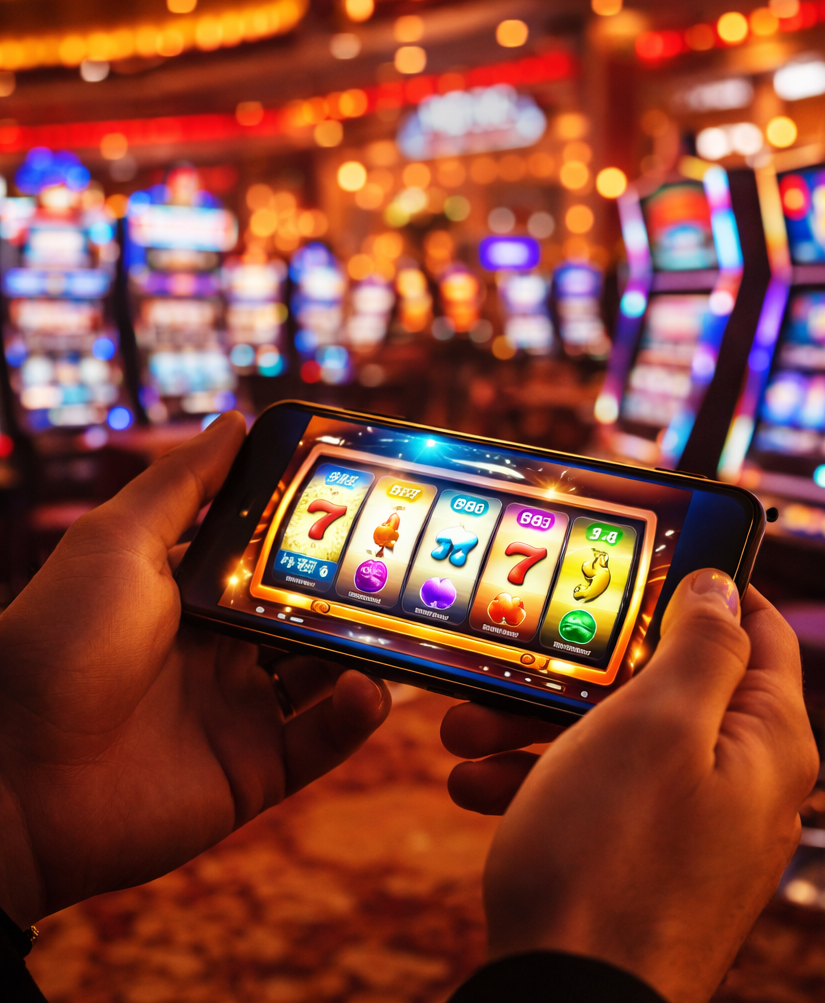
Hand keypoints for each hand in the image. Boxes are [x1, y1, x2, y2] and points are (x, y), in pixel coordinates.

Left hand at [0, 413, 389, 928]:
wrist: (11, 778)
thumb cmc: (56, 642)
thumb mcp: (118, 543)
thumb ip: (181, 485)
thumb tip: (235, 419)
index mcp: (195, 595)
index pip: (275, 559)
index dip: (321, 535)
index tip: (374, 507)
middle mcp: (223, 650)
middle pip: (311, 616)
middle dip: (358, 593)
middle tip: (412, 569)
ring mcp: (240, 711)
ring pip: (329, 676)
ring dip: (369, 653)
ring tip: (406, 627)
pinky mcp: (254, 770)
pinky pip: (322, 741)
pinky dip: (354, 717)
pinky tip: (370, 688)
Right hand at [444, 571, 816, 1002]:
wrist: (568, 1002)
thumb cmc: (614, 858)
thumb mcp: (657, 723)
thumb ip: (701, 645)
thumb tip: (724, 587)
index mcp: (765, 739)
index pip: (760, 628)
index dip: (708, 583)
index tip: (643, 558)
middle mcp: (740, 781)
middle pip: (665, 685)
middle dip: (582, 668)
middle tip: (518, 656)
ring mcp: (691, 825)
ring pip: (617, 741)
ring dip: (541, 724)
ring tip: (465, 727)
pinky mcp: (645, 862)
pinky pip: (598, 796)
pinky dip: (542, 780)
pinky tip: (479, 785)